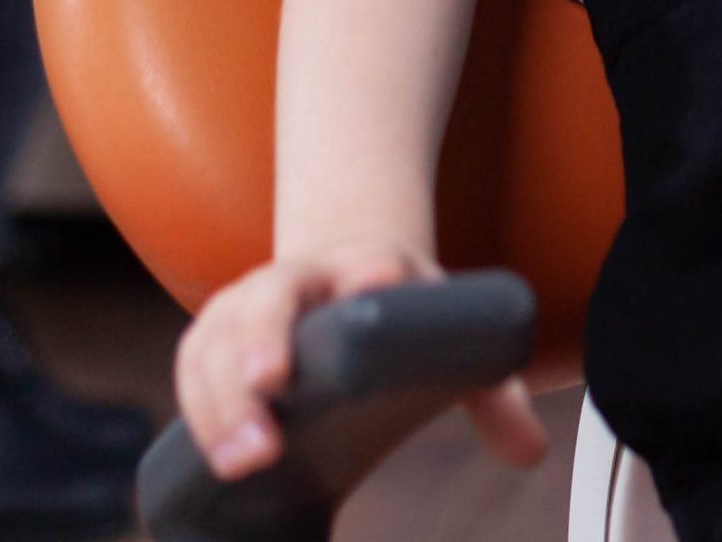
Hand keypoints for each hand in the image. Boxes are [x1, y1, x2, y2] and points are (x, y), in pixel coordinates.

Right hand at [174, 241, 548, 482]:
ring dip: (224, 395)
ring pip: (223, 334)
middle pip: (277, 297)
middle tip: (272, 388)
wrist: (342, 279)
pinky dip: (196, 404)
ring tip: (242, 458)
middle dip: (269, 340)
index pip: (371, 263)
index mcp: (371, 267)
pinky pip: (193, 361)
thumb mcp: (444, 336)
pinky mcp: (216, 335)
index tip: (374, 288)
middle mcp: (304, 276)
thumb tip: (529, 452)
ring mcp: (252, 301)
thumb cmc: (400, 317)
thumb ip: (491, 395)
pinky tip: (210, 451)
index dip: (371, 275)